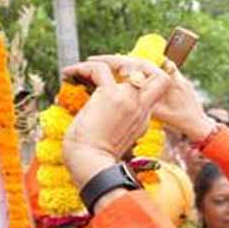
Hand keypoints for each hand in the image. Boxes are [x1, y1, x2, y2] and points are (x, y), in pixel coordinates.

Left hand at [61, 56, 210, 188]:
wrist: (91, 166)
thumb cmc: (94, 159)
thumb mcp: (114, 140)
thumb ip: (116, 122)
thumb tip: (95, 108)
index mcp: (142, 120)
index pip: (152, 93)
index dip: (138, 82)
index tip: (117, 79)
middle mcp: (140, 109)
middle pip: (159, 76)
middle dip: (139, 64)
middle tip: (112, 67)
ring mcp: (129, 101)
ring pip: (132, 65)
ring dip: (106, 60)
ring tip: (83, 68)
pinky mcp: (110, 96)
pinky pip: (100, 69)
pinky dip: (83, 67)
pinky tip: (69, 73)